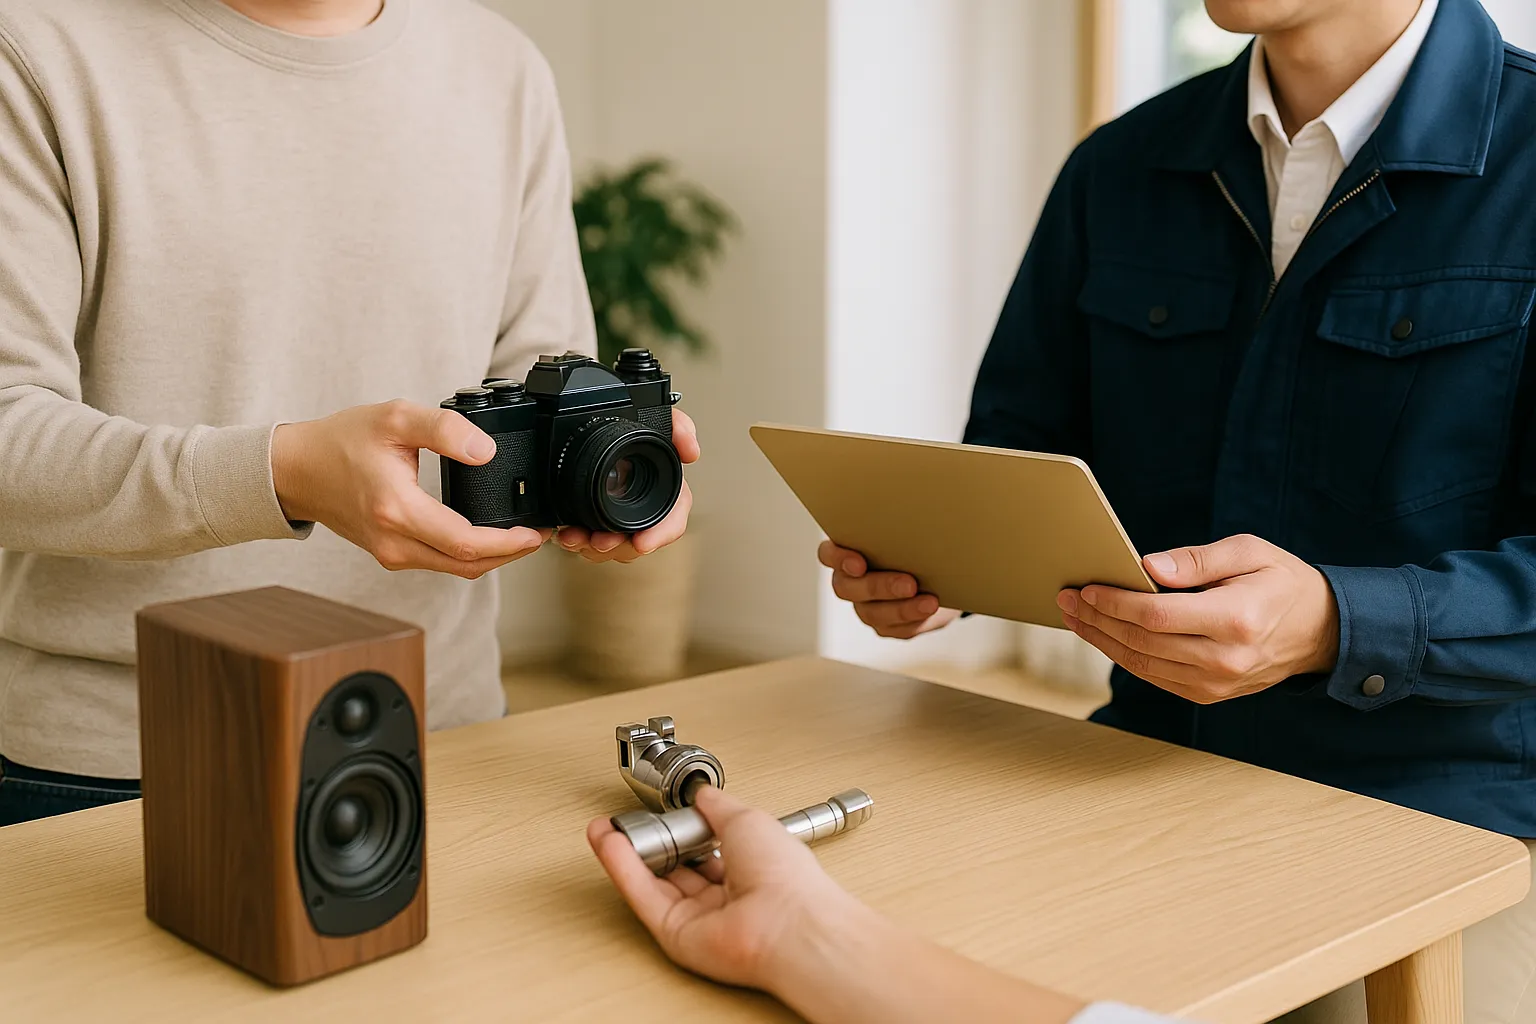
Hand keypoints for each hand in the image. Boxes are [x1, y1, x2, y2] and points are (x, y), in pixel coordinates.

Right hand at [271, 400, 548, 578]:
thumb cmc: (342, 441)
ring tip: (521, 535)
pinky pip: (439, 563)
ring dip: (492, 557)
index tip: (537, 532)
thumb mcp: (396, 417)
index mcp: (397, 511)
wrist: (296, 469)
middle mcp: (394, 542)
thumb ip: (444, 429)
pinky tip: (488, 535)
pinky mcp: (390, 555)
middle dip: (510, 554)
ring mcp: (390, 554)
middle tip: (540, 534)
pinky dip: (469, 554)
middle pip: (468, 566)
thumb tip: (487, 450)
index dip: (509, 543)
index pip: (467, 544)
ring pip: (455, 569)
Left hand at [557, 407, 698, 563]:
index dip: (662, 533)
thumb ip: (679, 426)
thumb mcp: (659, 418)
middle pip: (639, 542)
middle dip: (620, 546)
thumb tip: (692, 450)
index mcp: (662, 489)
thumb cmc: (631, 428)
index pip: (673, 519)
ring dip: (592, 547)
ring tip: (576, 537)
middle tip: (602, 541)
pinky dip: (576, 541)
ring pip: (612, 548)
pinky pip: (587, 543)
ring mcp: (618, 519)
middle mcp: (642, 507)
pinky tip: (567, 534)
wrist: (586, 433)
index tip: (643, 542)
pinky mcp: (593, 523)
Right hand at [588, 785, 860, 991]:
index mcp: (748, 868)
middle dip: (650, 843)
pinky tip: (608, 844)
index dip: (681, 829)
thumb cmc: (786, 877)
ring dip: (626, 854)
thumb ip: (717, 806)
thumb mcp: (746, 819)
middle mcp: (724, 896)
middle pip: (675, 867)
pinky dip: (623, 870)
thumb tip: (703, 793)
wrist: (788, 922)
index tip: (661, 813)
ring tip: (604, 828)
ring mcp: (699, 918)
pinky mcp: (676, 936)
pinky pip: (644, 898)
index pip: (704, 847)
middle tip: (626, 821)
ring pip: (653, 882)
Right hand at [818, 541, 960, 638]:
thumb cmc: (924, 544)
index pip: (828, 554)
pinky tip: (929, 609)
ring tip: (929, 602)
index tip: (859, 563)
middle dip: (878, 587)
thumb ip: (902, 530)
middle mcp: (851, 580)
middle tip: (909, 584)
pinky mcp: (887, 625)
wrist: (945, 573)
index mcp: (849, 550)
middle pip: (847, 588)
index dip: (838, 559)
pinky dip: (913, 619)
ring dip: (902, 608)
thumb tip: (917, 519)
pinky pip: (895, 628)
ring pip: (872, 613)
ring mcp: (866, 606)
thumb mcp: (914, 533)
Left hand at [1056, 533, 1339, 702]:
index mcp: (1236, 620)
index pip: (1157, 615)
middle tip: (1065, 598)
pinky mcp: (1209, 694)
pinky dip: (1124, 656)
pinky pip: (1154, 677)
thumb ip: (1197, 559)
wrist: (1320, 630)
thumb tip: (1146, 568)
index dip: (1115, 603)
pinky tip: (1103, 636)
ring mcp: (1217, 683)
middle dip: (1097, 619)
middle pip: (1142, 642)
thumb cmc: (1281, 582)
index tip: (1085, 587)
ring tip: (1074, 617)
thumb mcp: (1249, 551)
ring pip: (1142, 664)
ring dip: (1102, 640)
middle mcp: (1225, 659)